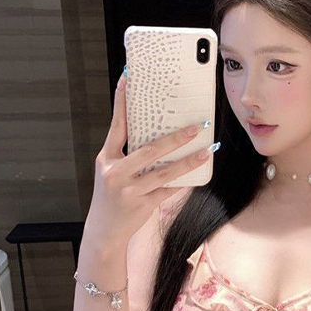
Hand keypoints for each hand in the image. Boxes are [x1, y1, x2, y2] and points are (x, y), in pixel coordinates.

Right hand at [86, 73, 211, 247]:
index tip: (128, 79)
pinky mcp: (143, 205)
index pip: (117, 125)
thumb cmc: (112, 197)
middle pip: (149, 150)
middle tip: (196, 127)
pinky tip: (199, 173)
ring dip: (188, 161)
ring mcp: (130, 190)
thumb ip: (128, 155)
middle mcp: (116, 172)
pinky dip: (184, 181)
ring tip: (206, 151)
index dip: (122, 102)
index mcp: (106, 158)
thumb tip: (158, 136)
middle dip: (175, 138)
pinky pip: (168, 190)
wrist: (104, 231)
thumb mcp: (112, 172)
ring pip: (164, 172)